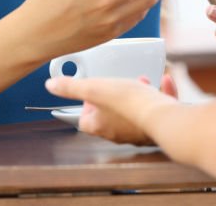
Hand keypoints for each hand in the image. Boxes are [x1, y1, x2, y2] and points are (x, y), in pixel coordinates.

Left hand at [46, 73, 176, 144]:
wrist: (162, 117)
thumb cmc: (128, 103)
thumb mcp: (95, 88)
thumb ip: (72, 87)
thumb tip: (51, 85)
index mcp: (99, 126)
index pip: (84, 120)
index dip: (86, 104)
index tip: (93, 90)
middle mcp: (117, 134)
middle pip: (109, 116)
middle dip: (113, 97)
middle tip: (118, 84)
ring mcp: (137, 132)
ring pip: (133, 114)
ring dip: (136, 96)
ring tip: (142, 82)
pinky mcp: (156, 128)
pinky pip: (155, 111)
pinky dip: (158, 96)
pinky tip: (164, 82)